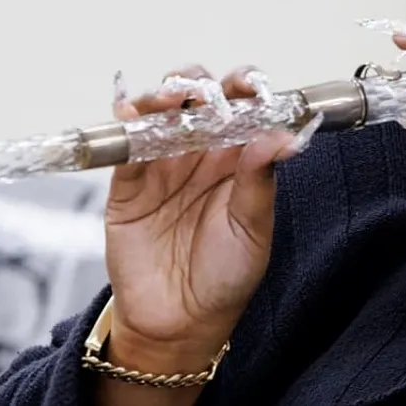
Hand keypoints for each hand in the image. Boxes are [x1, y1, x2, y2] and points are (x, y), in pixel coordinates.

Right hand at [102, 66, 298, 376]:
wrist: (179, 322)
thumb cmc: (226, 276)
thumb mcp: (253, 229)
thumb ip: (260, 180)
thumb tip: (281, 136)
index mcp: (238, 158)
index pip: (242, 108)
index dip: (244, 88)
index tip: (249, 84)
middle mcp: (200, 153)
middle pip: (196, 99)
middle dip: (198, 83)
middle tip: (205, 93)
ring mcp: (162, 164)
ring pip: (159, 112)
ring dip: (162, 95)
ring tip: (171, 98)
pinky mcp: (128, 184)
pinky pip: (125, 146)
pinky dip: (126, 124)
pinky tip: (131, 113)